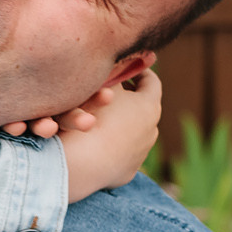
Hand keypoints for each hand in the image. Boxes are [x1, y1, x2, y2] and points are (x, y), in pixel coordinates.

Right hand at [60, 70, 163, 203]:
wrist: (80, 162)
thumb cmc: (91, 115)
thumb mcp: (104, 83)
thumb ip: (116, 68)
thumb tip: (121, 58)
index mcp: (149, 106)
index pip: (151, 81)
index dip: (138, 70)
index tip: (126, 66)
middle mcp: (151, 130)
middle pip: (143, 108)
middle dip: (128, 98)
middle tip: (111, 90)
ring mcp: (140, 153)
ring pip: (132, 132)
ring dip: (120, 123)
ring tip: (101, 116)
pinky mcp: (127, 172)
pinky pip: (120, 153)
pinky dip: (111, 145)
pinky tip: (95, 140)